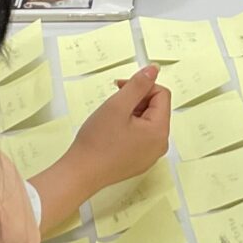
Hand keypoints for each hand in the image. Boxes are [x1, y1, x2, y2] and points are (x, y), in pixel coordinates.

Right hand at [71, 68, 171, 185]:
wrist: (80, 174)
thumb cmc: (97, 141)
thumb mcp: (117, 105)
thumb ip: (138, 85)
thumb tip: (154, 69)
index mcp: (159, 131)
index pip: (162, 95)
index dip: (142, 86)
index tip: (120, 88)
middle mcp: (160, 145)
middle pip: (156, 108)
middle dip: (136, 101)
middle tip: (114, 105)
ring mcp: (150, 155)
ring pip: (147, 122)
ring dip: (131, 113)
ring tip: (111, 120)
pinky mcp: (139, 161)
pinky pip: (141, 136)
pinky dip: (129, 128)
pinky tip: (111, 134)